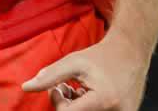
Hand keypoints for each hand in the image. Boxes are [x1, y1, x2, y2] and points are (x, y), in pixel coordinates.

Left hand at [22, 30, 149, 109]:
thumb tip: (26, 87)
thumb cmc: (101, 57)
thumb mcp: (73, 61)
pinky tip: (87, 96)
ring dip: (76, 108)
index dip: (57, 102)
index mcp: (103, 100)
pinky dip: (88, 109)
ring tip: (77, 90)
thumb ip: (49, 76)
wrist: (131, 53)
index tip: (57, 88)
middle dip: (65, 105)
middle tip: (64, 88)